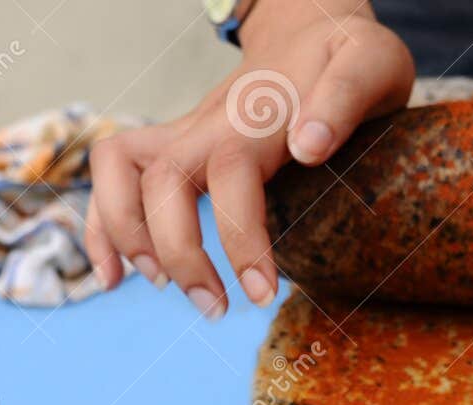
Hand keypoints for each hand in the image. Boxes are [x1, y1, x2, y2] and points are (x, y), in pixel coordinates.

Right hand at [83, 1, 413, 317]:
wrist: (311, 28)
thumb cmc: (345, 55)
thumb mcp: (370, 65)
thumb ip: (344, 99)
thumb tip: (308, 146)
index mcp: (256, 116)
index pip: (231, 175)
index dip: (240, 238)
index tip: (262, 294)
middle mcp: (208, 123)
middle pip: (161, 180)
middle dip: (177, 252)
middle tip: (214, 308)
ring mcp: (184, 132)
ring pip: (118, 168)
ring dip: (124, 234)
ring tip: (160, 285)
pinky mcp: (174, 144)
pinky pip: (116, 174)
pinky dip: (102, 225)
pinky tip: (115, 275)